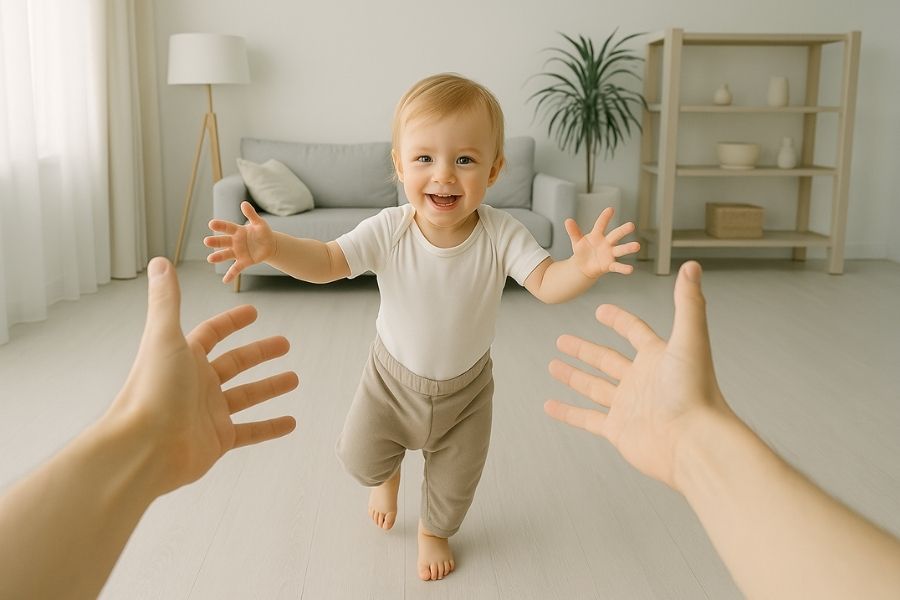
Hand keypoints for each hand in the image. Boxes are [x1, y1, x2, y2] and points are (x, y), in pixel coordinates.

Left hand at [107, 257, 297, 494]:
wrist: (144, 447)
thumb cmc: (153, 389)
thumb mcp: (164, 336)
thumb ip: (166, 300)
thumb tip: (158, 261)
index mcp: (184, 357)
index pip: (212, 334)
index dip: (232, 322)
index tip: (254, 312)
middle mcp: (197, 383)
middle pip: (235, 363)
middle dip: (261, 353)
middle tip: (286, 344)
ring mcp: (209, 412)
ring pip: (246, 396)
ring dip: (270, 387)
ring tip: (295, 378)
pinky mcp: (219, 439)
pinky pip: (251, 431)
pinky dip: (271, 427)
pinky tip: (292, 423)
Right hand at [205, 201, 276, 282]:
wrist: (270, 245)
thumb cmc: (263, 232)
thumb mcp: (260, 223)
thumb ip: (251, 215)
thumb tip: (244, 203)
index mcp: (238, 231)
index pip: (227, 227)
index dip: (220, 225)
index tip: (211, 223)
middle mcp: (235, 242)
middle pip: (223, 241)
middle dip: (215, 241)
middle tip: (206, 241)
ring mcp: (238, 252)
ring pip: (226, 255)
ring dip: (218, 257)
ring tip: (210, 259)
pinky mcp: (243, 262)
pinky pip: (236, 269)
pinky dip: (231, 275)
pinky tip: (225, 281)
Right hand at [544, 261, 729, 488]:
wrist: (694, 442)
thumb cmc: (696, 391)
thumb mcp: (690, 339)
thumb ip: (688, 303)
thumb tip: (693, 266)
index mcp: (658, 357)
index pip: (635, 333)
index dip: (618, 320)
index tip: (600, 311)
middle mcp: (642, 380)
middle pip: (607, 360)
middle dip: (584, 349)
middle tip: (562, 339)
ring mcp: (628, 406)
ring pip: (594, 387)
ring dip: (573, 376)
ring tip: (553, 365)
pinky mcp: (618, 430)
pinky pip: (586, 419)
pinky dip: (567, 412)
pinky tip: (550, 404)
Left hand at [566, 208, 640, 277]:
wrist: (583, 267)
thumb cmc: (582, 251)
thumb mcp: (577, 241)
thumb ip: (573, 232)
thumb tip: (567, 220)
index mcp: (597, 235)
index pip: (601, 225)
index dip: (604, 217)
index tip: (610, 209)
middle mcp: (606, 243)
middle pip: (615, 235)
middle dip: (622, 230)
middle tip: (631, 225)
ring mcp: (609, 254)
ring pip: (620, 250)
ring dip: (628, 248)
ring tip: (637, 246)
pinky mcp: (609, 265)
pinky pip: (617, 266)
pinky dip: (623, 268)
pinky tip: (630, 270)